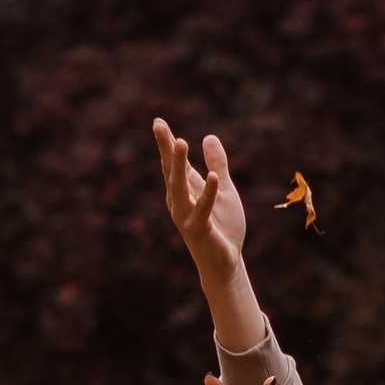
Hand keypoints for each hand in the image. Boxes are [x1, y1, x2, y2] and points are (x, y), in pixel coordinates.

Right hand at [155, 119, 259, 332]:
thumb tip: (208, 137)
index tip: (158, 121)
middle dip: (166, 149)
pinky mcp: (199, 230)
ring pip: (179, 187)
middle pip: (171, 171)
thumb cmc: (223, 226)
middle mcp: (180, 201)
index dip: (166, 143)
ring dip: (180, 165)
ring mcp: (186, 216)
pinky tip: (214, 177)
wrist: (226, 262)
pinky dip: (208, 194)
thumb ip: (218, 164)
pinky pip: (202, 209)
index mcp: (185, 190)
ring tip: (181, 142)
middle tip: (159, 126)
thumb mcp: (225, 188)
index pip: (174, 163)